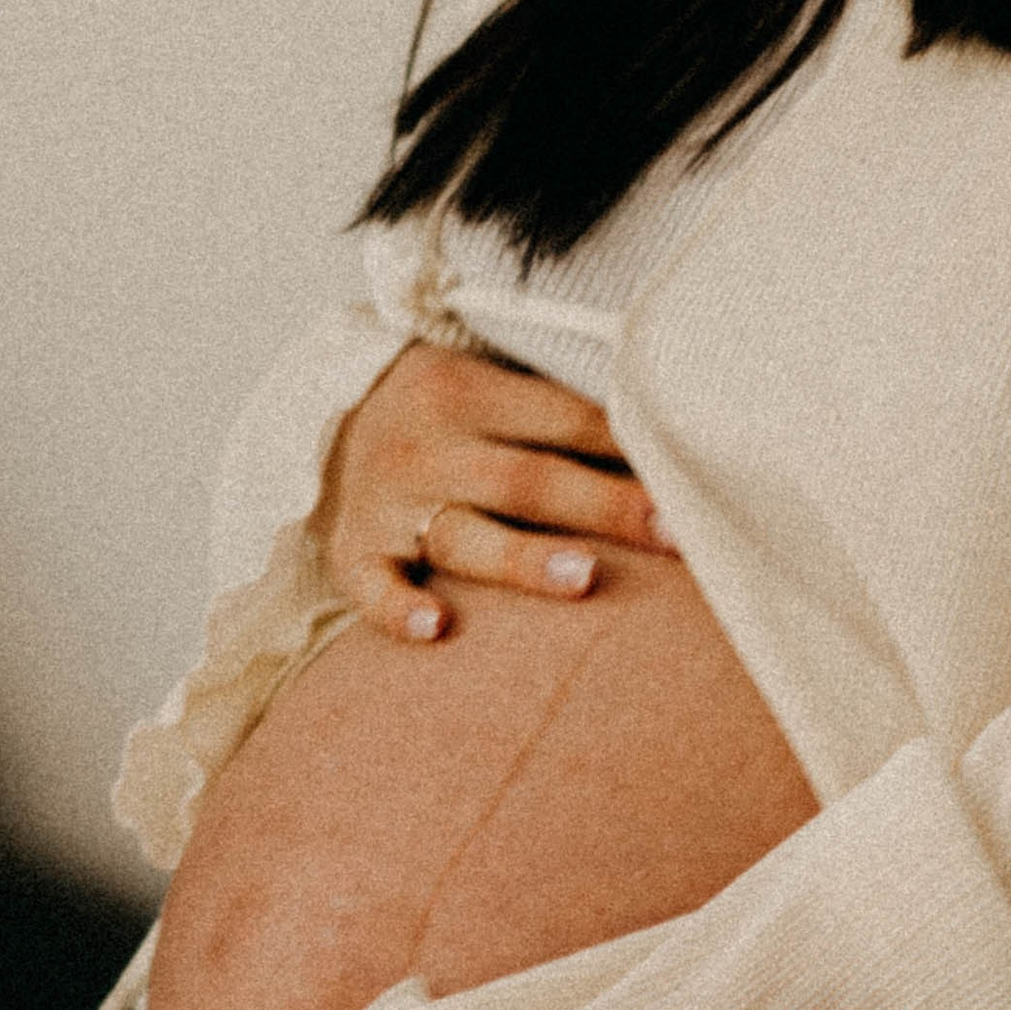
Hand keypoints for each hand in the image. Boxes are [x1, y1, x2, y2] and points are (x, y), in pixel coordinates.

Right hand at [316, 339, 673, 645]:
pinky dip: (398, 608)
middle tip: (674, 534)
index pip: (563, 419)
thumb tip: (666, 441)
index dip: (628, 448)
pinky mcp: (350, 550)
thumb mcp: (485, 382)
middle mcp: (426, 444)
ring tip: (584, 577)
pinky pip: (371, 584)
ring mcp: (385, 501)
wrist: (319, 418)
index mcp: (466, 390)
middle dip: (605, 506)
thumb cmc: (439, 409)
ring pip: (463, 533)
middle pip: (528, 479)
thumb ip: (557, 409)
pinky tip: (436, 628)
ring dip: (523, 558)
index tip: (691, 480)